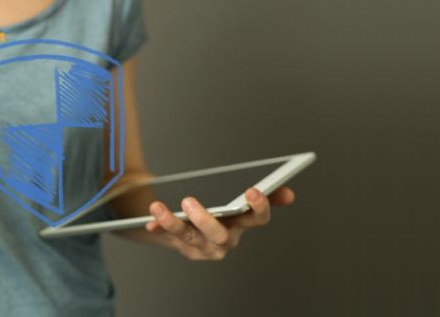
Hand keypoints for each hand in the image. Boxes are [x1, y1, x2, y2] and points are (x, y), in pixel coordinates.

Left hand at [145, 187, 294, 260]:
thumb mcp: (242, 203)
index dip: (259, 208)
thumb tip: (288, 194)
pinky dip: (159, 230)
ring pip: (188, 238)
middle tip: (188, 201)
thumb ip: (265, 197)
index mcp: (243, 225)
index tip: (252, 191)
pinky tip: (150, 222)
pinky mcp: (185, 249)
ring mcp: (204, 247)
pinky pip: (170, 240)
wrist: (197, 226)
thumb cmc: (224, 211)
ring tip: (157, 208)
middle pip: (219, 235)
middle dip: (204, 220)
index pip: (257, 220)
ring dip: (172, 223)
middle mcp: (226, 240)